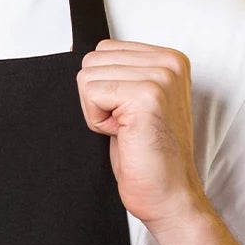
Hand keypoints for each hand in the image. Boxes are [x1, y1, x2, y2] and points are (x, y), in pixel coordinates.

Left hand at [77, 38, 209, 224]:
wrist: (169, 195)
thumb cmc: (150, 156)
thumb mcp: (133, 102)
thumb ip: (117, 73)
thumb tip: (74, 51)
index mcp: (169, 59)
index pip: (104, 49)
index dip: (104, 87)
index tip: (129, 113)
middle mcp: (169, 63)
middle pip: (93, 60)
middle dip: (98, 98)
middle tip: (127, 125)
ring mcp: (160, 77)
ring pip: (88, 76)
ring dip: (98, 110)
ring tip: (127, 130)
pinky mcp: (146, 96)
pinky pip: (91, 94)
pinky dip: (97, 121)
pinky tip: (124, 135)